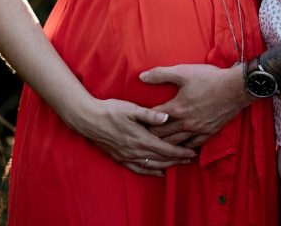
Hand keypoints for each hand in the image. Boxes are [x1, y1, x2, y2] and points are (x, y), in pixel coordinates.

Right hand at [70, 96, 197, 176]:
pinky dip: (151, 172)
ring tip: (179, 164)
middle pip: (162, 159)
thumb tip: (167, 118)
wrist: (89, 120)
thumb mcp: (131, 108)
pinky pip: (139, 169)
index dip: (180, 152)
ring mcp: (128, 156)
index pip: (166, 149)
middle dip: (177, 159)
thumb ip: (149, 115)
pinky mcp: (121, 158)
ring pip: (152, 165)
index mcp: (141, 138)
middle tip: (191, 158)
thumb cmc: (111, 110)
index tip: (192, 152)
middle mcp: (136, 151)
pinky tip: (158, 172)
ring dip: (167, 166)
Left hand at [140, 63, 248, 145]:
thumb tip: (141, 77)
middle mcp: (185, 123)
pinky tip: (180, 150)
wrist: (235, 88)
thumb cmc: (209, 78)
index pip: (153, 120)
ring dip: (164, 145)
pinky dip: (183, 149)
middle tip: (142, 136)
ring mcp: (197, 130)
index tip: (135, 123)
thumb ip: (160, 74)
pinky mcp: (208, 133)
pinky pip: (192, 146)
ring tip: (156, 145)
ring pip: (175, 143)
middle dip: (151, 135)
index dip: (143, 121)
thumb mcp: (183, 71)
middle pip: (162, 135)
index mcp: (176, 108)